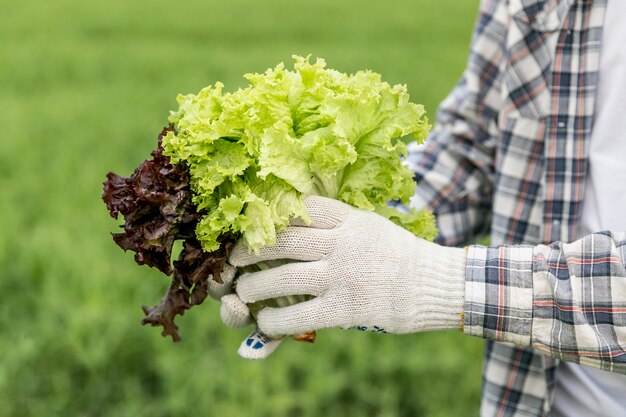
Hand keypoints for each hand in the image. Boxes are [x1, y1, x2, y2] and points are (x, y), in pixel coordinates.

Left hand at [222, 196, 466, 357]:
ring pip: (282, 276)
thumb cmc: (402, 256)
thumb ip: (339, 224)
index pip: (299, 207)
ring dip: (254, 286)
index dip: (270, 214)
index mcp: (348, 219)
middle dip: (249, 249)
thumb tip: (301, 224)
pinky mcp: (344, 308)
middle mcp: (341, 243)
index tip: (253, 224)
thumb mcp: (372, 225)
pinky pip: (297, 314)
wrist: (435, 285)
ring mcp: (341, 276)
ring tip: (243, 292)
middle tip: (234, 258)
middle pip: (282, 239)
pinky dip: (274, 320)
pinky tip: (265, 322)